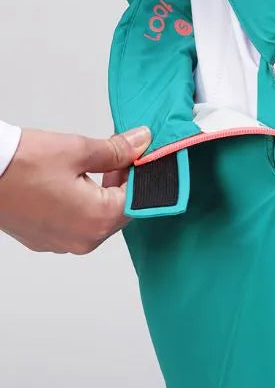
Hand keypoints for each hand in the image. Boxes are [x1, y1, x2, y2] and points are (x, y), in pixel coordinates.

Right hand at [0, 126, 150, 253]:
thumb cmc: (20, 165)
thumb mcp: (77, 150)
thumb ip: (115, 150)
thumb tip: (141, 143)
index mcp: (98, 220)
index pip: (138, 201)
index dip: (140, 177)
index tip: (136, 158)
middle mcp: (83, 240)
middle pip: (118, 213)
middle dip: (120, 185)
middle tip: (113, 157)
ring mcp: (62, 244)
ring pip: (96, 219)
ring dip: (100, 195)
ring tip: (86, 167)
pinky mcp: (45, 240)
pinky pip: (74, 224)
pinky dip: (78, 206)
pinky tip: (67, 183)